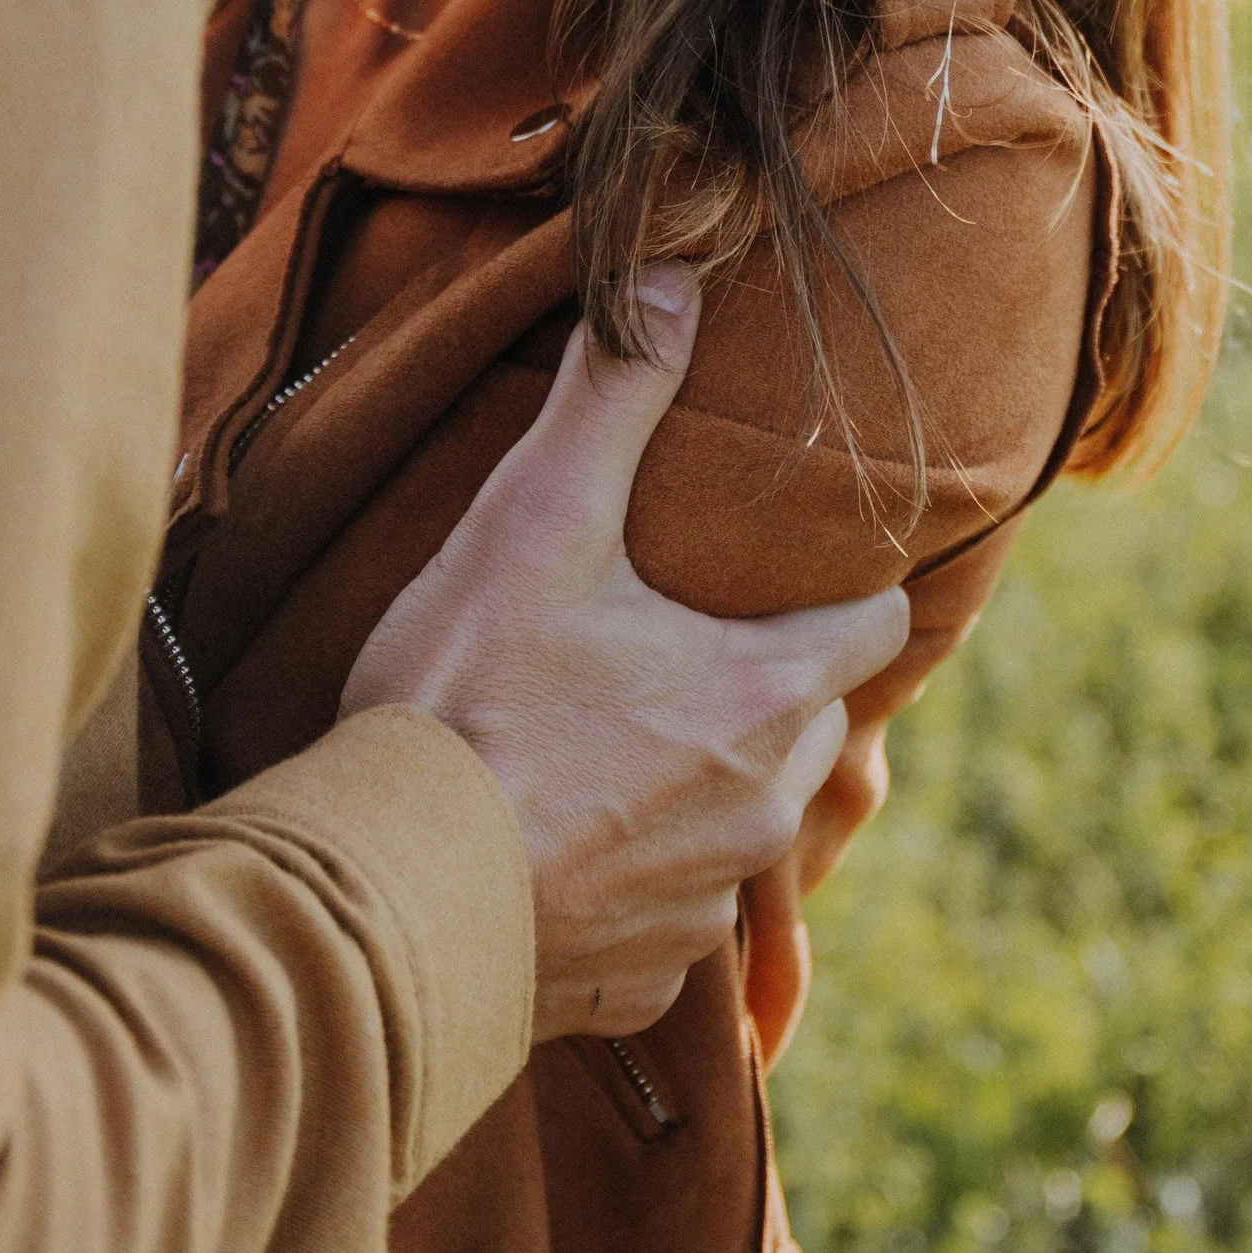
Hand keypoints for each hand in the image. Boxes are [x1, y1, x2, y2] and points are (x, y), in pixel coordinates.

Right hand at [341, 272, 911, 1041]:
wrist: (381, 890)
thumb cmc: (460, 701)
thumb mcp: (533, 523)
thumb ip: (611, 397)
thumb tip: (669, 273)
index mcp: (761, 694)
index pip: (869, 628)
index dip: (842, 595)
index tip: (804, 577)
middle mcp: (760, 810)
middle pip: (809, 728)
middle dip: (760, 691)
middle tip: (673, 653)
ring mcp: (705, 906)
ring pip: (739, 829)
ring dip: (693, 790)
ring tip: (601, 750)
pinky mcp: (643, 979)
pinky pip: (670, 921)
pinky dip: (631, 883)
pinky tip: (556, 846)